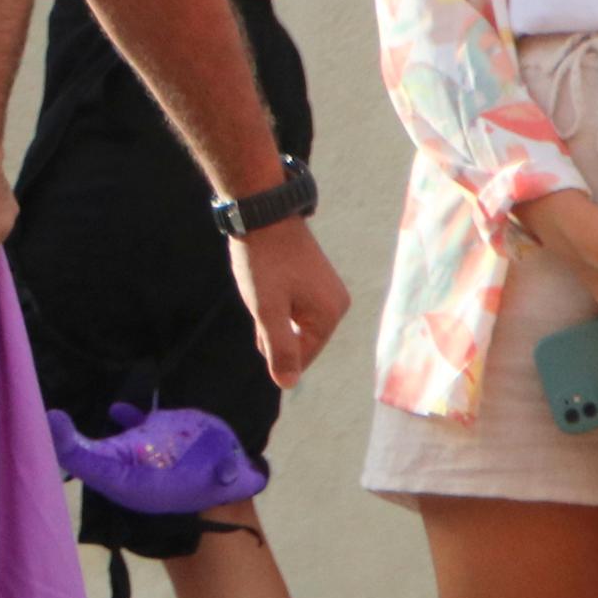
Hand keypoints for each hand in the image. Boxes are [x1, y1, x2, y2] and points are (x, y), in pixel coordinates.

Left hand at [228, 218, 352, 385]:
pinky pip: (296, 304)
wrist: (262, 213)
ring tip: (263, 287)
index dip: (273, 346)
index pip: (302, 355)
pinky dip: (277, 301)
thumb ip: (279, 349)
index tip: (259, 320)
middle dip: (274, 329)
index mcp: (331, 314)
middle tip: (261, 298)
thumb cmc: (264, 262)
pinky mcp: (316, 277)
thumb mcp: (267, 310)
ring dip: (273, 314)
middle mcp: (337, 303)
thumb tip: (288, 384)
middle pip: (300, 339)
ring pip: (294, 321)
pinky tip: (266, 284)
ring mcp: (328, 288)